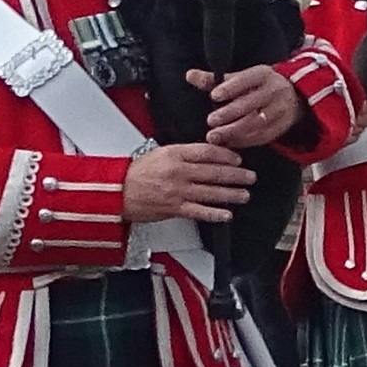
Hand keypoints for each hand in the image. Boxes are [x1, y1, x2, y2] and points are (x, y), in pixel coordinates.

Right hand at [123, 143, 256, 223]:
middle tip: (250, 176)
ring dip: (231, 194)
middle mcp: (179, 171)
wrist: (117, 191)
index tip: (237, 159)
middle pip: (214, 172)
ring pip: (211, 192)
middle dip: (236, 175)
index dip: (227, 155)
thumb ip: (184, 154)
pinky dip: (215, 213)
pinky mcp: (174, 208)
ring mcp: (177, 191)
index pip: (208, 152)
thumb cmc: (136, 173)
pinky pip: (199, 211)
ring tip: (245, 194)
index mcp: (175, 154)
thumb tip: (208, 156)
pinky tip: (227, 214)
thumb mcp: (160, 153)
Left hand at [190, 62, 301, 149]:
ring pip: (258, 122)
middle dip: (230, 113)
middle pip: (252, 103)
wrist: (293, 97)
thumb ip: (213, 80)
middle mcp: (274, 91)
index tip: (214, 95)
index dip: (231, 88)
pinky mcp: (282, 126)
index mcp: (262, 75)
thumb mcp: (239, 79)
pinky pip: (262, 136)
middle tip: (210, 121)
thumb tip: (190, 75)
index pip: (246, 80)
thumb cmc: (256, 87)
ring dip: (235, 131)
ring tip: (214, 136)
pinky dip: (244, 141)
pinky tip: (227, 143)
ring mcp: (280, 109)